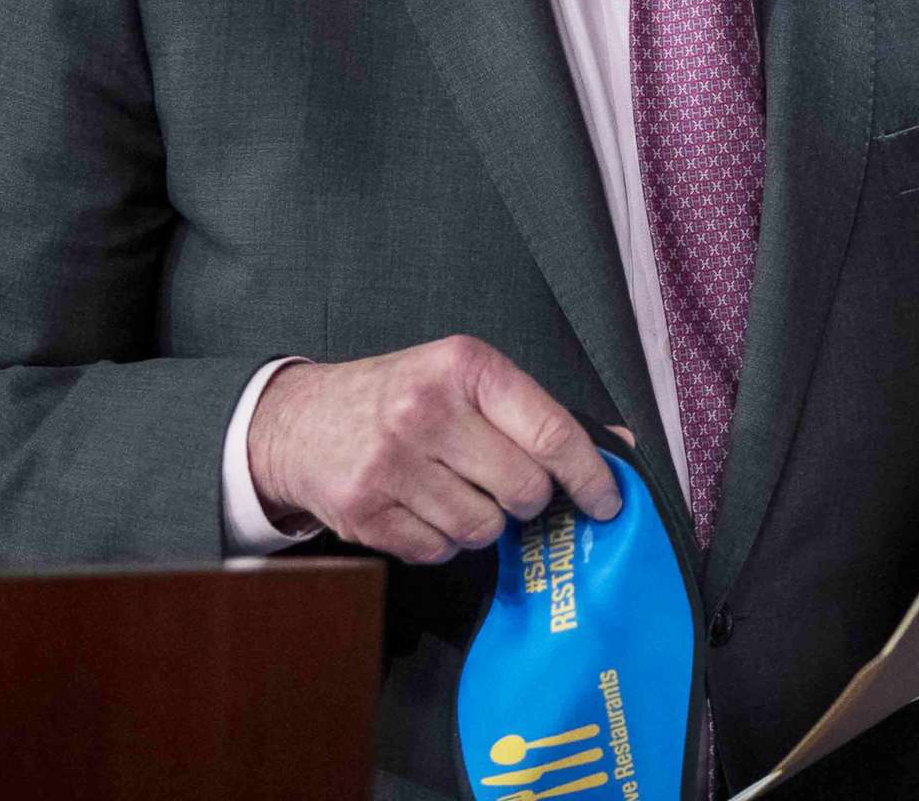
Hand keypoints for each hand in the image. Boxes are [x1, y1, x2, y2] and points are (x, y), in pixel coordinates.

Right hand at [246, 336, 621, 564]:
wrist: (300, 422)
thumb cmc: (400, 397)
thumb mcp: (466, 379)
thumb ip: (538, 412)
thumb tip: (618, 445)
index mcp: (465, 367)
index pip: (550, 433)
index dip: (590, 477)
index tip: (607, 502)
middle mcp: (426, 410)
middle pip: (523, 489)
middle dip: (527, 499)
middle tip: (508, 485)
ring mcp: (391, 463)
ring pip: (484, 528)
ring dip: (482, 522)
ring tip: (455, 491)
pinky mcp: (366, 511)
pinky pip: (441, 552)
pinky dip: (443, 540)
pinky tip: (423, 508)